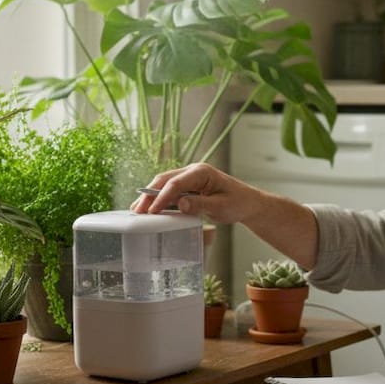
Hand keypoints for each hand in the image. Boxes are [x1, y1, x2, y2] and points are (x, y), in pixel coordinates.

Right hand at [131, 163, 258, 224]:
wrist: (247, 203)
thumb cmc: (238, 203)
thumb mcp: (221, 207)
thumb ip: (201, 205)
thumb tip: (181, 204)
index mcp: (201, 172)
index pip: (176, 183)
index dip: (161, 197)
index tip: (152, 211)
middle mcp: (192, 171)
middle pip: (164, 180)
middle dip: (149, 194)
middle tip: (137, 210)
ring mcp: (189, 178)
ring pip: (164, 185)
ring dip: (150, 196)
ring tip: (137, 210)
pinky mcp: (188, 187)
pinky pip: (170, 191)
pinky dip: (159, 199)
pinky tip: (149, 208)